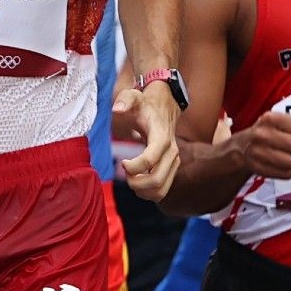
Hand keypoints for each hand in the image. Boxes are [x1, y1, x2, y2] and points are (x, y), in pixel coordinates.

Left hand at [113, 80, 181, 201]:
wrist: (163, 109)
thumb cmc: (145, 105)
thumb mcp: (133, 96)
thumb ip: (125, 99)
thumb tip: (117, 109)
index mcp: (162, 137)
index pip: (151, 160)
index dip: (133, 166)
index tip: (122, 162)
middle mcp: (172, 152)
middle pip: (156, 180)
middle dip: (135, 182)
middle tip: (124, 173)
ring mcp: (173, 163)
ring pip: (160, 190)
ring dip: (141, 190)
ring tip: (131, 178)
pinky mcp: (171, 170)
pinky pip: (162, 191)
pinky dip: (147, 193)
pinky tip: (136, 182)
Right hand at [231, 109, 290, 180]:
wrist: (241, 148)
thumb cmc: (269, 133)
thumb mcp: (285, 123)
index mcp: (269, 118)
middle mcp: (261, 134)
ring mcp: (257, 153)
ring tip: (285, 155)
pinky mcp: (259, 169)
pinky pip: (287, 174)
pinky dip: (289, 170)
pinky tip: (281, 164)